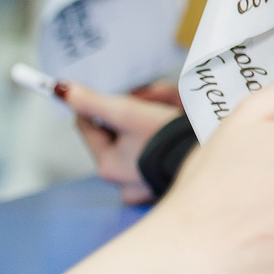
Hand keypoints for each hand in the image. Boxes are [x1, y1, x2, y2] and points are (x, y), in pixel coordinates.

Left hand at [61, 84, 183, 204]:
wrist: (213, 157)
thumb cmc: (166, 139)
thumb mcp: (126, 112)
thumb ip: (91, 101)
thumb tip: (60, 90)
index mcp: (107, 165)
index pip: (88, 125)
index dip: (99, 103)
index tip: (120, 91)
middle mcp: (122, 179)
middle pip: (118, 128)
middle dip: (136, 106)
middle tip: (156, 96)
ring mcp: (146, 182)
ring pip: (140, 134)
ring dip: (155, 113)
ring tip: (175, 104)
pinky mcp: (167, 179)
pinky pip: (159, 146)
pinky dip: (167, 129)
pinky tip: (181, 117)